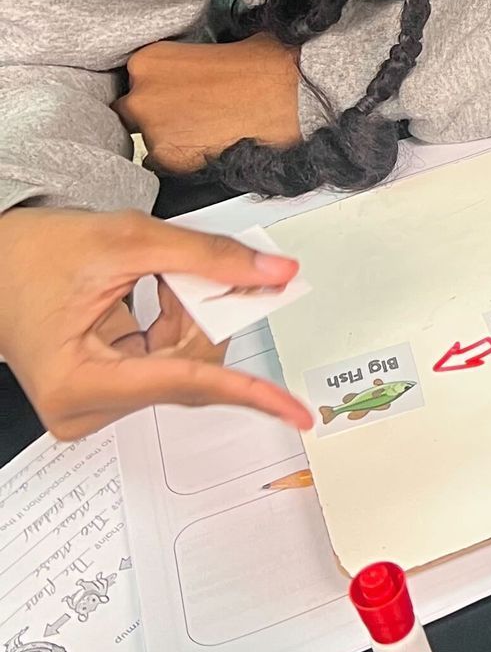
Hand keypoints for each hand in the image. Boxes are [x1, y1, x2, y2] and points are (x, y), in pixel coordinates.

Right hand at [0, 210, 311, 438]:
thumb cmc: (37, 252)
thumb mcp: (128, 241)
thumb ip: (208, 257)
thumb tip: (273, 273)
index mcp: (76, 383)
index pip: (184, 383)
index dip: (249, 390)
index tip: (293, 410)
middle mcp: (83, 408)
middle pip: (189, 372)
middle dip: (205, 315)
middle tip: (199, 267)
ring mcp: (95, 404)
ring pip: (185, 367)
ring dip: (189, 316)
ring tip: (160, 275)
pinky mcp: (106, 392)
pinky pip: (169, 363)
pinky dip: (175, 323)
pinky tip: (157, 292)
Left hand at [115, 37, 300, 176]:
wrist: (288, 95)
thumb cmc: (263, 66)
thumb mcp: (215, 44)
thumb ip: (186, 59)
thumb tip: (188, 67)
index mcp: (148, 60)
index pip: (134, 79)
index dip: (155, 87)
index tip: (170, 91)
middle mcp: (141, 96)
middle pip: (132, 111)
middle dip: (156, 113)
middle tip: (190, 110)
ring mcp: (154, 131)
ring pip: (149, 140)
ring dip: (170, 137)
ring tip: (207, 128)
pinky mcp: (171, 160)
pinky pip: (165, 165)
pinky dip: (183, 158)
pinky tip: (210, 143)